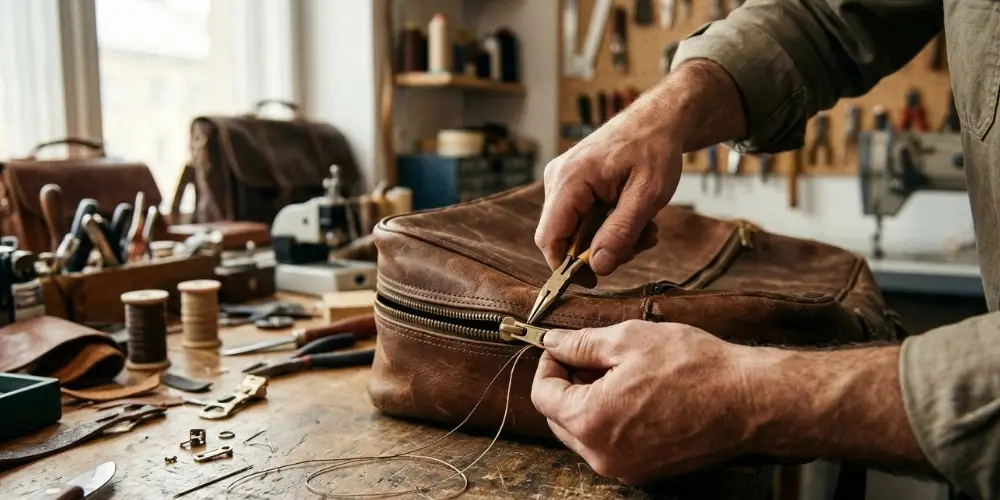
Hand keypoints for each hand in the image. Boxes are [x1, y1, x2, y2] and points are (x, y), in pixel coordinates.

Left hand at [530, 320, 758, 484]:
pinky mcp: (644, 472)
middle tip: (591, 357)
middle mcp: (601, 455)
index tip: (562, 348)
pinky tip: (635, 395)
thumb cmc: (693, 367)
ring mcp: (623, 468)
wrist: (747, 401)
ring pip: (583, 433)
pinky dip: (610, 421)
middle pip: (559, 417)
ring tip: (618, 373)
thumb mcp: (628, 340)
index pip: (543, 394)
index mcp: (590, 421)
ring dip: (588, 403)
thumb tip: (551, 341)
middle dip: (567, 384)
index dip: (549, 364)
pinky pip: (609, 445)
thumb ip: (580, 343)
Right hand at [533, 60, 747, 276]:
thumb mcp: (647, 194)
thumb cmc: (654, 148)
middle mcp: (558, 179)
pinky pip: (582, 217)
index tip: (593, 281)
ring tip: (644, 228)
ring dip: (609, 238)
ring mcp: (563, 180)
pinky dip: (607, 225)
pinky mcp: (573, 184)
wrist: (659, 119)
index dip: (566, 267)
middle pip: (564, 237)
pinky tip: (633, 217)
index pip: (550, 237)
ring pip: (575, 230)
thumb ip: (621, 232)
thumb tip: (599, 267)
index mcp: (570, 179)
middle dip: (600, 250)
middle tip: (639, 244)